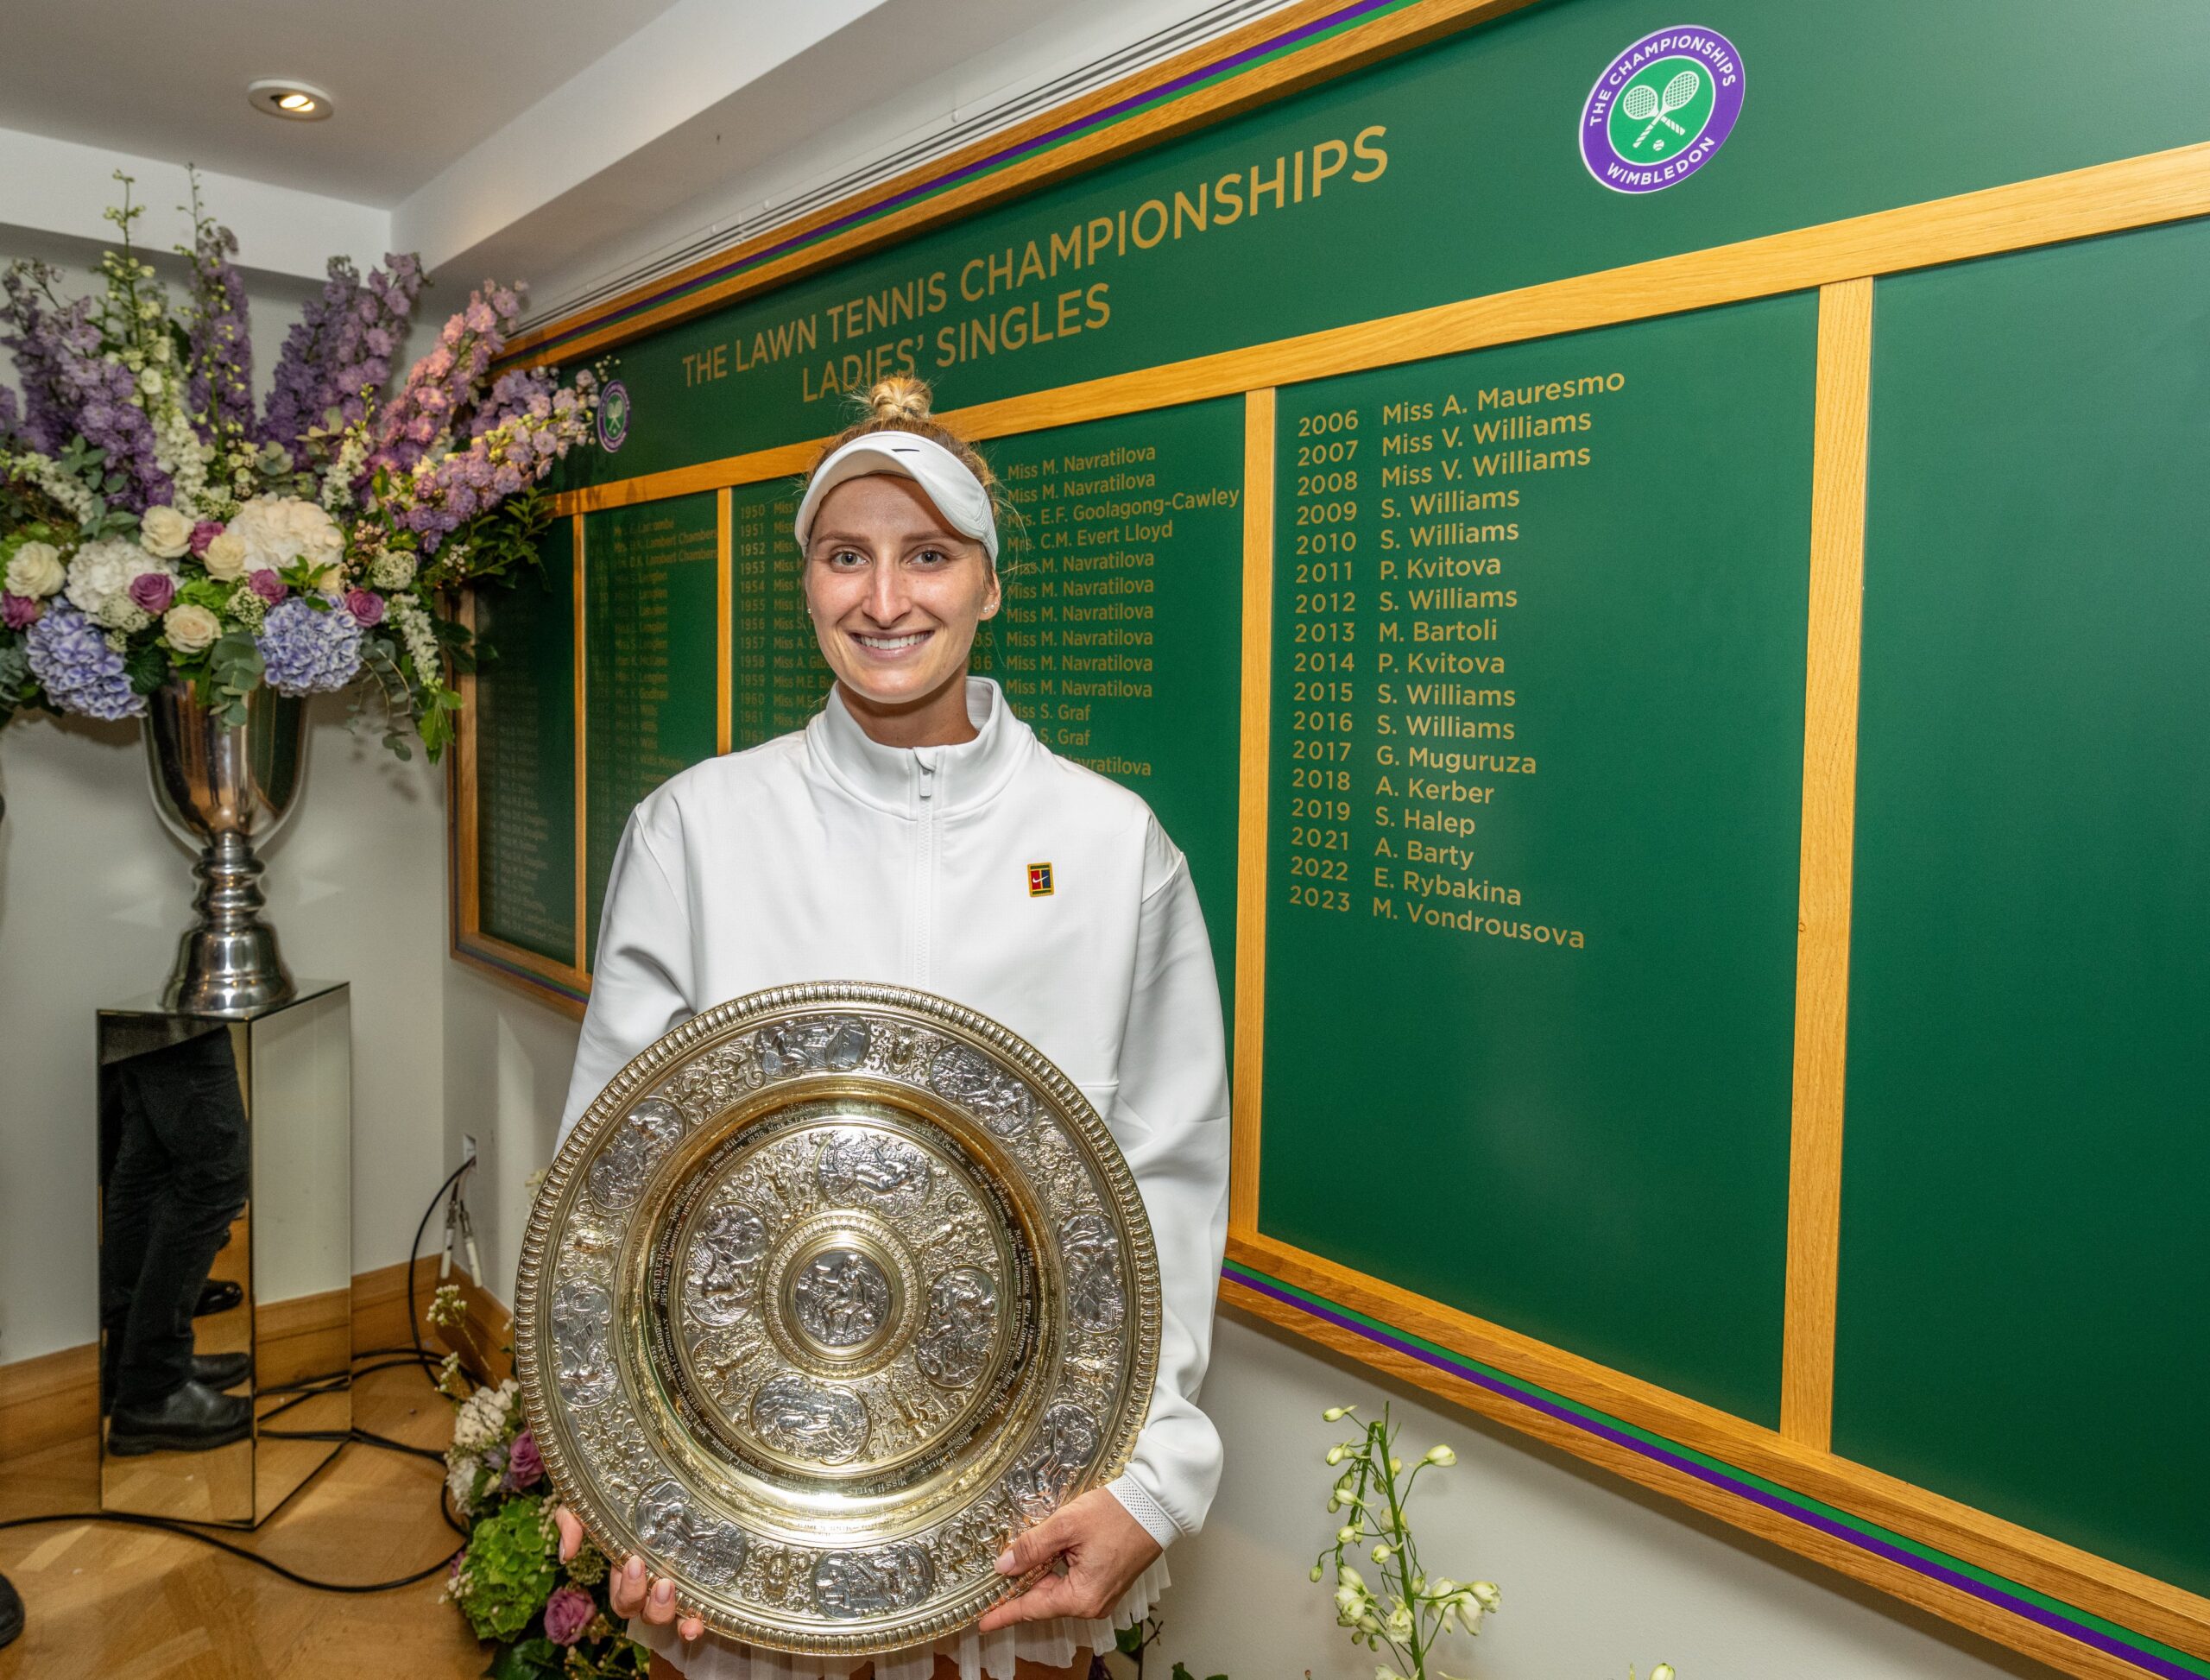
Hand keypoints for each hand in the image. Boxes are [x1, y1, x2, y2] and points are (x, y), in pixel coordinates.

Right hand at [552, 1504, 704, 1641]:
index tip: (634, 1561)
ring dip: (672, 1616)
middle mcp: (648, 1586)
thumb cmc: (620, 1500)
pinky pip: (695, 1611)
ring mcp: (674, 1586)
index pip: (622, 1599)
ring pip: (667, 1617)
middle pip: (644, 1613)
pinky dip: (696, 1623)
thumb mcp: (589, 1506)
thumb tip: (568, 1555)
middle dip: (651, 1605)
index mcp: (625, 1573)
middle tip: (663, 1582)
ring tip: (680, 1601)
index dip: (627, 1590)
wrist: (655, 1483)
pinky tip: (698, 1624)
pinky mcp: (697, 1581)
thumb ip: (571, 1523)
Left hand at [978, 1488, 1161, 1631]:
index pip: (1032, 1609)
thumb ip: (1032, 1547)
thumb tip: (1004, 1566)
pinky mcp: (1106, 1583)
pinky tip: (1044, 1557)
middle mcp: (1092, 1604)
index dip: (1004, 1614)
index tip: (982, 1623)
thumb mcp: (1067, 1524)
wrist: (1155, 1505)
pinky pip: (1072, 1583)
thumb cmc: (1117, 1514)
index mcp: (1082, 1597)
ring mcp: (1101, 1596)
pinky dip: (1055, 1572)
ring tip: (1016, 1562)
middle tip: (993, 1579)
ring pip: (1057, 1590)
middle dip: (1020, 1587)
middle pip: (1044, 1599)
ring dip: (1038, 1576)